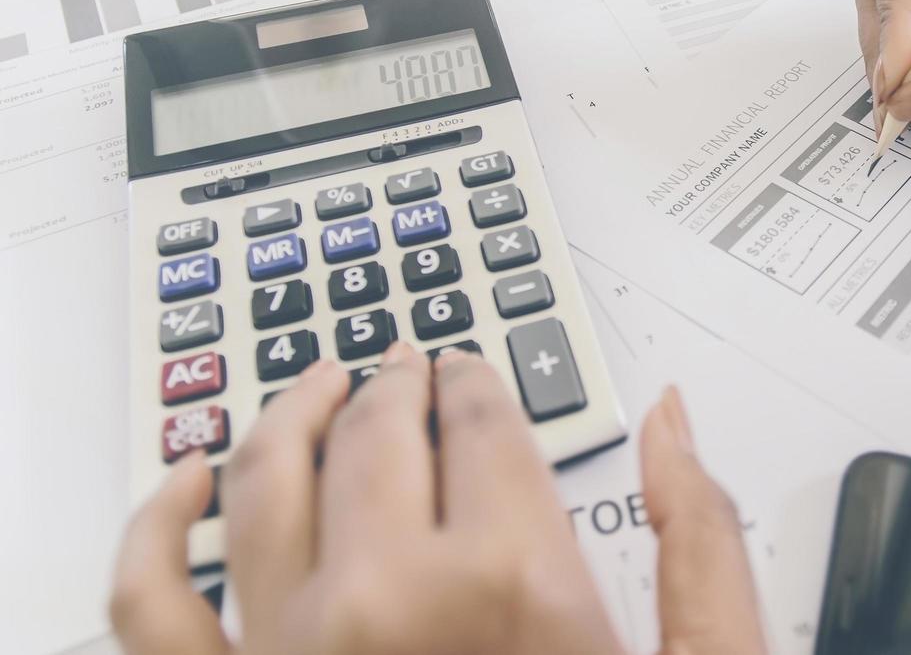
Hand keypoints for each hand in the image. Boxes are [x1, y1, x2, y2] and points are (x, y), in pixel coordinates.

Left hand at [110, 343, 766, 654]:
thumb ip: (701, 540)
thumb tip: (671, 421)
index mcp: (515, 589)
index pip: (487, 420)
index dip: (481, 377)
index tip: (476, 368)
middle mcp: (390, 605)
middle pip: (380, 429)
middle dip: (401, 382)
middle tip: (411, 366)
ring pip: (267, 477)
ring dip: (292, 409)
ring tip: (320, 383)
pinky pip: (149, 599)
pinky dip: (154, 527)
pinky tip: (187, 484)